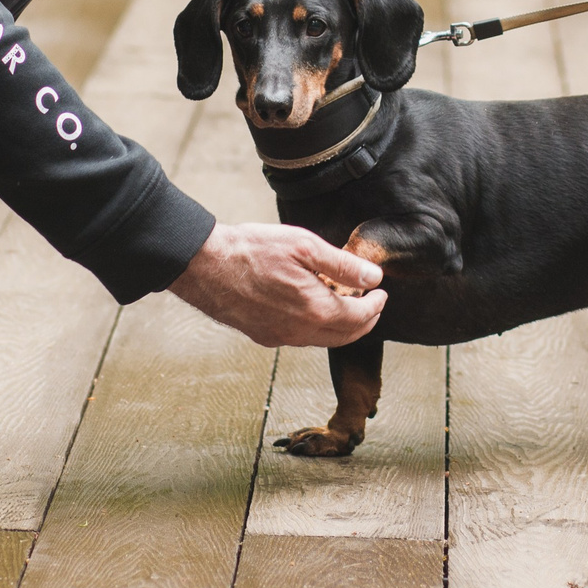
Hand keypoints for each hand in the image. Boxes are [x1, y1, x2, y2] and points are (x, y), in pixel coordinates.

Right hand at [169, 222, 385, 347]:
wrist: (206, 267)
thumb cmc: (253, 251)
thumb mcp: (304, 246)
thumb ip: (342, 265)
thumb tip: (373, 277)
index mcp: (316, 310)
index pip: (360, 317)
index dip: (376, 305)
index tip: (381, 292)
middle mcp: (300, 332)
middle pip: (346, 336)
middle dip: (365, 321)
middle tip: (372, 303)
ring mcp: (280, 337)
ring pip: (323, 341)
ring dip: (342, 327)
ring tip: (346, 304)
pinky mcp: (263, 336)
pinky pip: (301, 339)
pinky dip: (318, 328)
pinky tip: (314, 309)